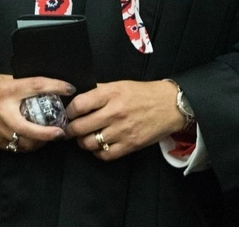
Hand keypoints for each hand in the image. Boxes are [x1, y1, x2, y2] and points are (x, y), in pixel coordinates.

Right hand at [0, 73, 72, 152]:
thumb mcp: (1, 79)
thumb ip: (20, 85)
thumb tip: (42, 88)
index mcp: (7, 90)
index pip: (37, 86)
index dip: (56, 86)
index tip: (69, 88)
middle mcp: (4, 112)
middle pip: (32, 128)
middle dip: (50, 133)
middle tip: (63, 131)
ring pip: (25, 142)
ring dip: (41, 141)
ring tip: (51, 136)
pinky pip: (15, 147)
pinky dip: (27, 145)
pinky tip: (34, 141)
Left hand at [64, 80, 186, 160]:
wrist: (170, 106)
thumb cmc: (144, 93)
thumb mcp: (120, 84)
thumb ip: (99, 91)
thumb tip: (77, 97)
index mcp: (111, 94)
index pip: (79, 105)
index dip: (69, 111)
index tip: (68, 114)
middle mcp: (114, 112)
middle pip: (79, 127)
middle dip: (70, 130)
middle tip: (69, 130)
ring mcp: (122, 131)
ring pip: (89, 143)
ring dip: (82, 142)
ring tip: (84, 138)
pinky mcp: (129, 145)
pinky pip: (104, 154)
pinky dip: (97, 152)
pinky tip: (98, 146)